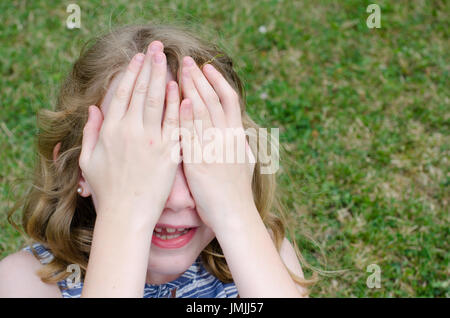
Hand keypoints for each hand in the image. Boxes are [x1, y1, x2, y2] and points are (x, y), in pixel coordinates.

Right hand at [79, 41, 180, 223]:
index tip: (138, 57)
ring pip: (158, 101)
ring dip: (164, 77)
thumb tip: (93, 107)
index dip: (131, 73)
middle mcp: (131, 131)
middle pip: (141, 91)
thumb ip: (91, 131)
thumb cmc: (106, 190)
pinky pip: (175, 123)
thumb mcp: (89, 160)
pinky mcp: (169, 152)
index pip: (122, 93)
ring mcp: (152, 141)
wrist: (126, 215)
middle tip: (156, 48)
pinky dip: (178, 104)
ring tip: (169, 59)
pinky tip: (180, 88)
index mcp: (111, 130)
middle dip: (150, 66)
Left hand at [179, 56, 255, 231]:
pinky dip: (187, 115)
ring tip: (181, 70)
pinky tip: (180, 100)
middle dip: (201, 78)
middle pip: (214, 99)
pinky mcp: (200, 161)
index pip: (229, 100)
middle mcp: (227, 137)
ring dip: (192, 88)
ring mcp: (214, 148)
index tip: (207, 67)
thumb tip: (241, 132)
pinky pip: (193, 134)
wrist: (234, 214)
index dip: (218, 81)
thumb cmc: (237, 192)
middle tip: (188, 60)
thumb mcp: (245, 162)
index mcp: (237, 135)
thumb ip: (241, 144)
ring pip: (203, 111)